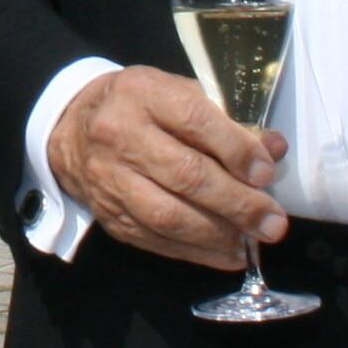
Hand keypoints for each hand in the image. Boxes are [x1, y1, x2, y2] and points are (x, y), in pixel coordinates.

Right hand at [47, 65, 283, 270]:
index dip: (235, 150)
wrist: (73, 130)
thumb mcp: (180, 95)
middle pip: (185, 174)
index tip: (266, 173)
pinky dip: (196, 252)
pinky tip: (226, 254)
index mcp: (142, 94)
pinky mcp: (109, 215)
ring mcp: (110, 179)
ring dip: (218, 234)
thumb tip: (274, 149)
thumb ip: (227, 123)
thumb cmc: (141, 107)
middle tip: (273, 222)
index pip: (194, 120)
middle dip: (237, 203)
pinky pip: (155, 239)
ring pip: (168, 215)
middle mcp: (120, 135)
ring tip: (251, 242)